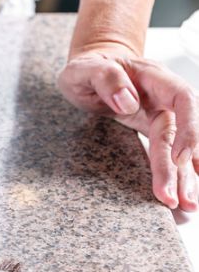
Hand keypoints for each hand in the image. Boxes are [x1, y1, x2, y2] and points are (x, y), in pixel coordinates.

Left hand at [58, 42, 198, 210]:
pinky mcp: (152, 129)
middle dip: (182, 168)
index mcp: (152, 76)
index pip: (183, 98)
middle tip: (181, 199)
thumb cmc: (88, 66)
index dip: (189, 127)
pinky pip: (166, 152)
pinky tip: (181, 193)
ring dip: (182, 177)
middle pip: (180, 132)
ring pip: (176, 147)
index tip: (182, 158)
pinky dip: (173, 173)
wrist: (91, 67)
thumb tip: (128, 100)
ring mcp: (159, 114)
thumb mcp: (83, 68)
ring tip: (185, 205)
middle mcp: (162, 97)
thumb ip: (104, 77)